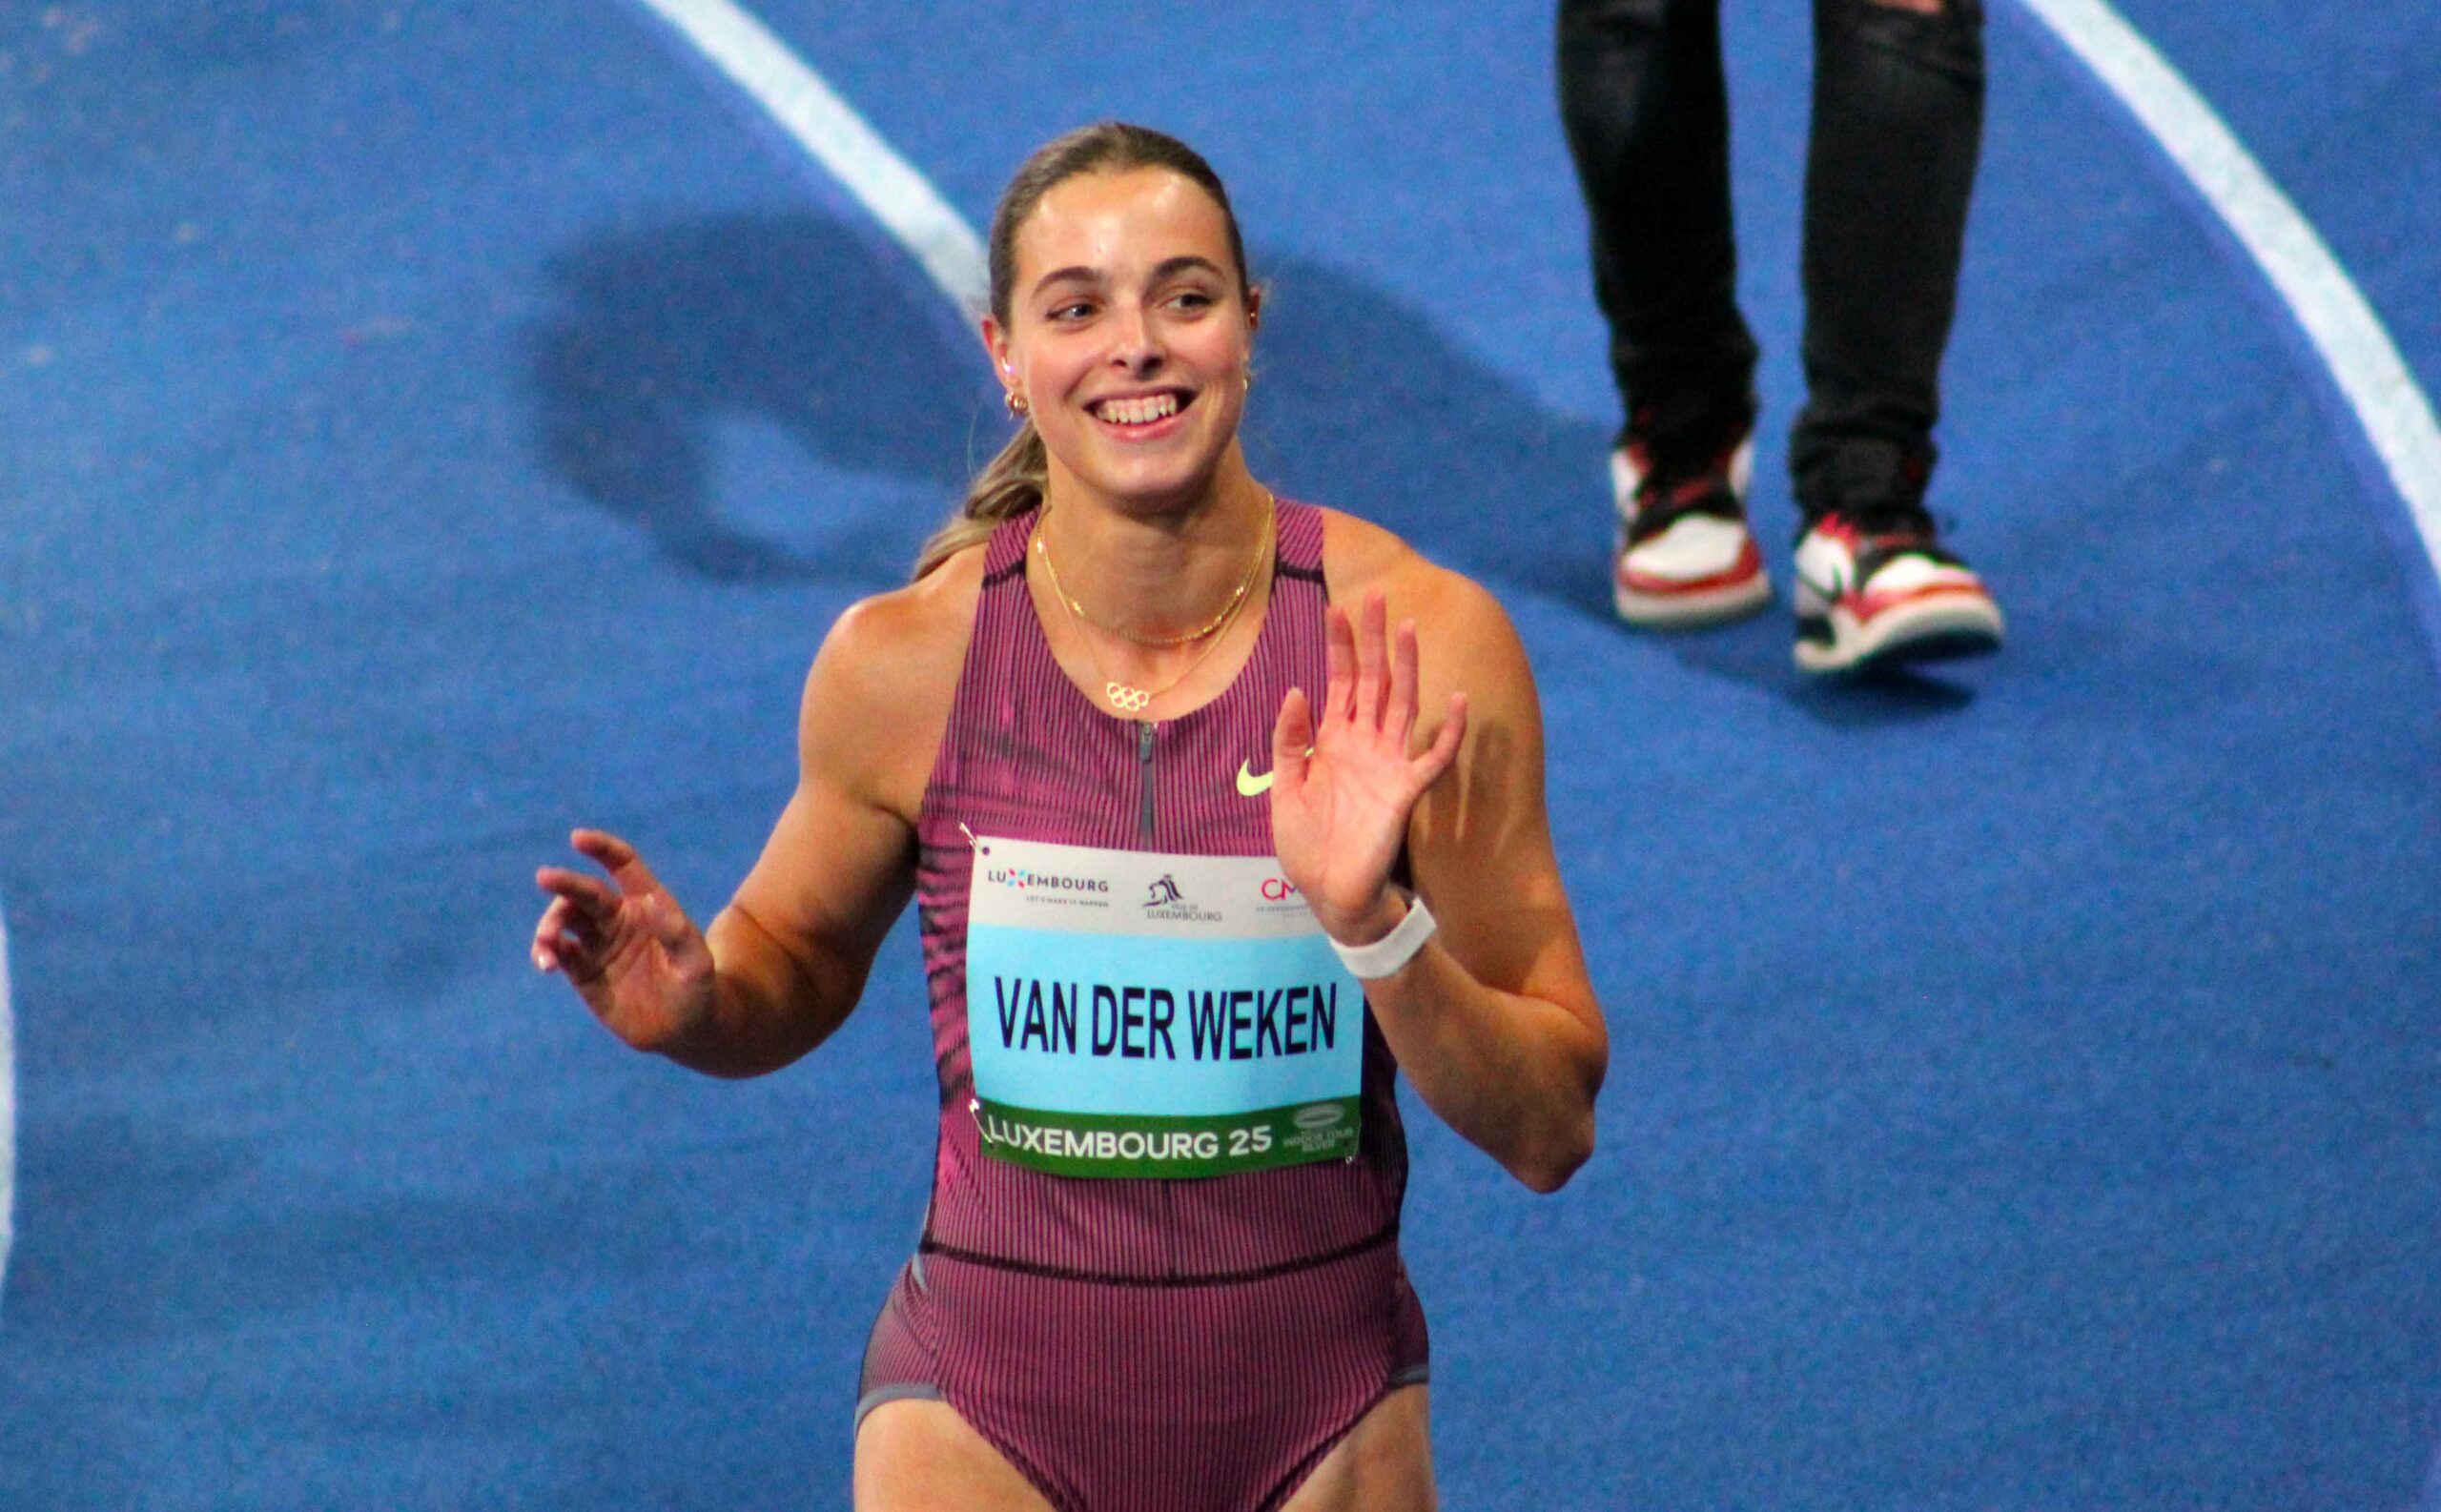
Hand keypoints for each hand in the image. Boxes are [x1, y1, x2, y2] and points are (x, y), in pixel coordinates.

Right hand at [533, 829, 716, 1053]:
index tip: (578, 838)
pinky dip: (546, 952)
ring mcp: (599, 944)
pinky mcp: (583, 972)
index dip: (602, 849)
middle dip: (565, 882)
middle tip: (545, 877)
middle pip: (586, 892)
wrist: (684, 1031)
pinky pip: (558, 953)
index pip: (623, 866)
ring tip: (547, 946)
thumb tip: (647, 901)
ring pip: (565, 920)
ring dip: (550, 924)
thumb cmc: (698, 990)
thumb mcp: (695, 963)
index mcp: (648, 905)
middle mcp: (619, 919)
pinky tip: (547, 962)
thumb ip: (676, 932)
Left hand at [1268, 590, 1466, 944]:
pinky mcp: (1406, 791)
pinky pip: (1433, 757)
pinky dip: (1448, 731)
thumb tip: (1295, 691)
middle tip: (1377, 595)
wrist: (1328, 893)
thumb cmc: (1306, 845)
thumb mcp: (1284, 789)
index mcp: (1332, 742)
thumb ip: (1288, 742)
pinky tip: (1457, 701)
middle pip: (1373, 681)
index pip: (1339, 683)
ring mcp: (1388, 764)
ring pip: (1402, 704)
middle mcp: (1364, 745)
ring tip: (1407, 628)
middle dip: (1373, 640)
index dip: (1339, 647)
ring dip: (1406, 667)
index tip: (1337, 608)